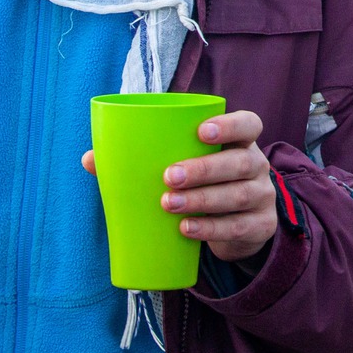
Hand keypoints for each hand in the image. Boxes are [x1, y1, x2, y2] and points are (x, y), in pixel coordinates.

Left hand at [81, 109, 278, 263]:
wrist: (238, 226)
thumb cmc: (202, 185)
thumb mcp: (186, 166)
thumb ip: (142, 159)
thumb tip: (90, 159)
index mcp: (240, 142)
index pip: (248, 124)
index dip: (229, 125)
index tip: (200, 132)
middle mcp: (257, 166)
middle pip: (240, 162)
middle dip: (204, 169)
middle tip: (168, 177)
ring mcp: (262, 197)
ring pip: (239, 195)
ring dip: (203, 200)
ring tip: (169, 204)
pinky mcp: (260, 227)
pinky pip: (238, 227)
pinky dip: (211, 229)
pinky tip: (186, 229)